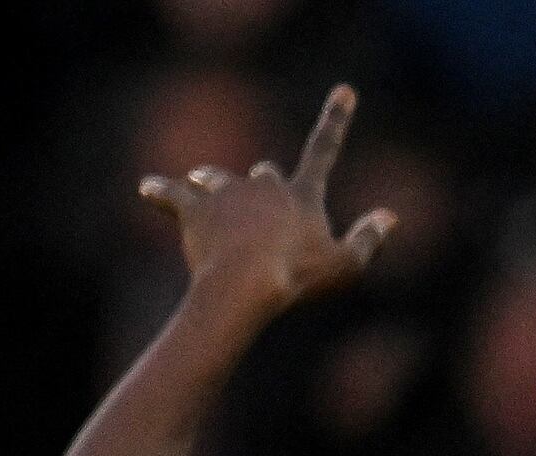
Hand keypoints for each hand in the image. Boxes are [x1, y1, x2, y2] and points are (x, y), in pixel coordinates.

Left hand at [138, 83, 393, 326]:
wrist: (243, 285)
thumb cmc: (295, 279)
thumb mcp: (344, 267)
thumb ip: (368, 240)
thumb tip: (389, 217)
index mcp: (301, 194)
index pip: (325, 148)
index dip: (336, 119)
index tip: (344, 91)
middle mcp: (264, 184)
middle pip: (265, 173)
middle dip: (262, 184)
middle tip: (256, 200)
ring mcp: (228, 193)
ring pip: (218, 180)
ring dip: (213, 182)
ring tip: (202, 181)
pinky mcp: (195, 210)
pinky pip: (172, 196)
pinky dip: (161, 192)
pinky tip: (147, 189)